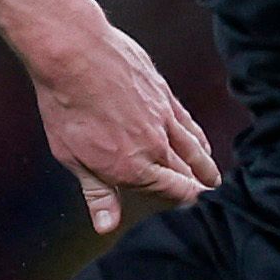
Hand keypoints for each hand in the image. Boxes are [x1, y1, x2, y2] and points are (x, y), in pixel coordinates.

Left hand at [19, 21, 220, 232]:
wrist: (75, 54)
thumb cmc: (66, 103)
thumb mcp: (71, 156)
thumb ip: (96, 192)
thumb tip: (106, 225)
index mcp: (132, 167)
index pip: (174, 192)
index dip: (186, 200)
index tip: (193, 205)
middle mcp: (155, 146)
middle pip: (187, 172)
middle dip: (199, 187)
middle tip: (208, 196)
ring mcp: (164, 119)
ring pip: (195, 148)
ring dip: (205, 165)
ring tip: (213, 176)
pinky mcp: (165, 95)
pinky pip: (189, 123)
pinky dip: (199, 137)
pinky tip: (202, 142)